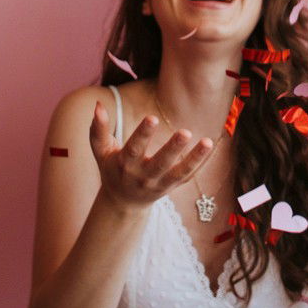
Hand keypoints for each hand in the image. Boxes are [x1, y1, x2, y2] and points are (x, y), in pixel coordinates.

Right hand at [89, 102, 215, 211]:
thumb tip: (98, 105)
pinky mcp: (172, 187)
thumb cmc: (112, 169)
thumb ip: (98, 129)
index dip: (143, 134)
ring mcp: (159, 184)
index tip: (152, 118)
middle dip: (172, 149)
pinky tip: (210, 146)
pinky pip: (188, 176)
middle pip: (160, 163)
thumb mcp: (101, 151)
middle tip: (185, 132)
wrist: (123, 202)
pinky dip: (200, 163)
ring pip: (178, 173)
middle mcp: (143, 176)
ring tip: (207, 141)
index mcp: (124, 164)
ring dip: (194, 158)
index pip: (134, 149)